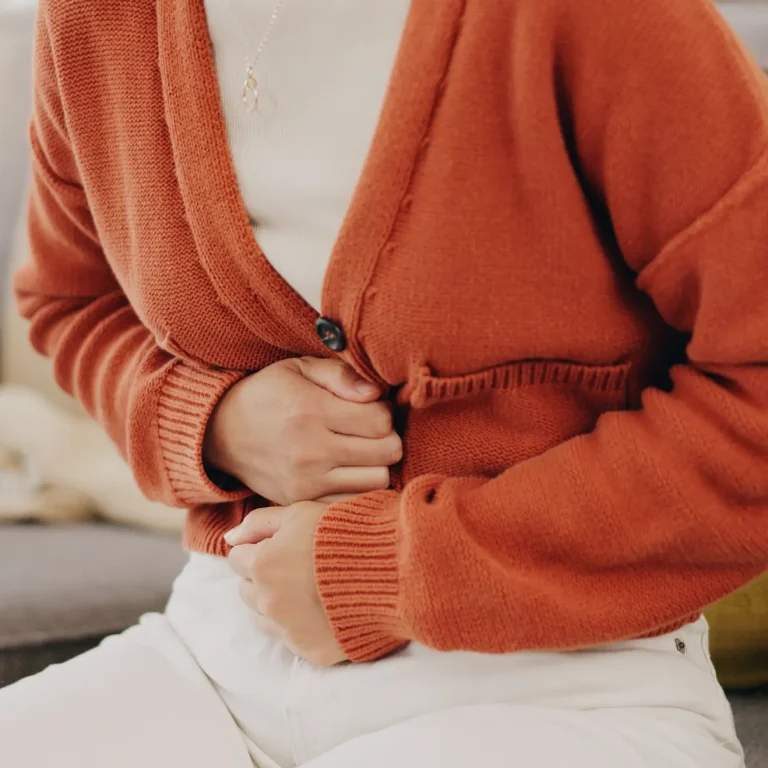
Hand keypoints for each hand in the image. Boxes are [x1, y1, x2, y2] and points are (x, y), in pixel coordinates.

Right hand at [203, 358, 401, 504]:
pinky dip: (357, 488)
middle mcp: (309, 450)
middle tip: (370, 431)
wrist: (220, 433)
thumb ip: (340, 375)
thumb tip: (376, 393)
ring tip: (360, 452)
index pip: (381, 420)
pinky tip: (347, 472)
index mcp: (310, 411)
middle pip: (387, 453)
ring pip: (377, 481)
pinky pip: (352, 501)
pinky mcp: (300, 501)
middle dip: (386, 438)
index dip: (384, 411)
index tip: (370, 408)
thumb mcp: (298, 368)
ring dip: (376, 465)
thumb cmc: (267, 394)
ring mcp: (305, 482)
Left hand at [225, 502, 344, 665]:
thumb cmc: (348, 532)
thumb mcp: (302, 512)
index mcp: (262, 564)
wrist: (393, 568)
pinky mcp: (312, 651)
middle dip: (263, 577)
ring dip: (277, 603)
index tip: (283, 544)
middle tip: (297, 565)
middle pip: (246, 591)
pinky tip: (325, 607)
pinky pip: (293, 638)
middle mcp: (269, 602)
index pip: (237, 559)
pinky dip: (302, 624)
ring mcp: (290, 630)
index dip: (259, 548)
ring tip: (311, 587)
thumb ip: (260, 522)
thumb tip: (229, 537)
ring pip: (263, 618)